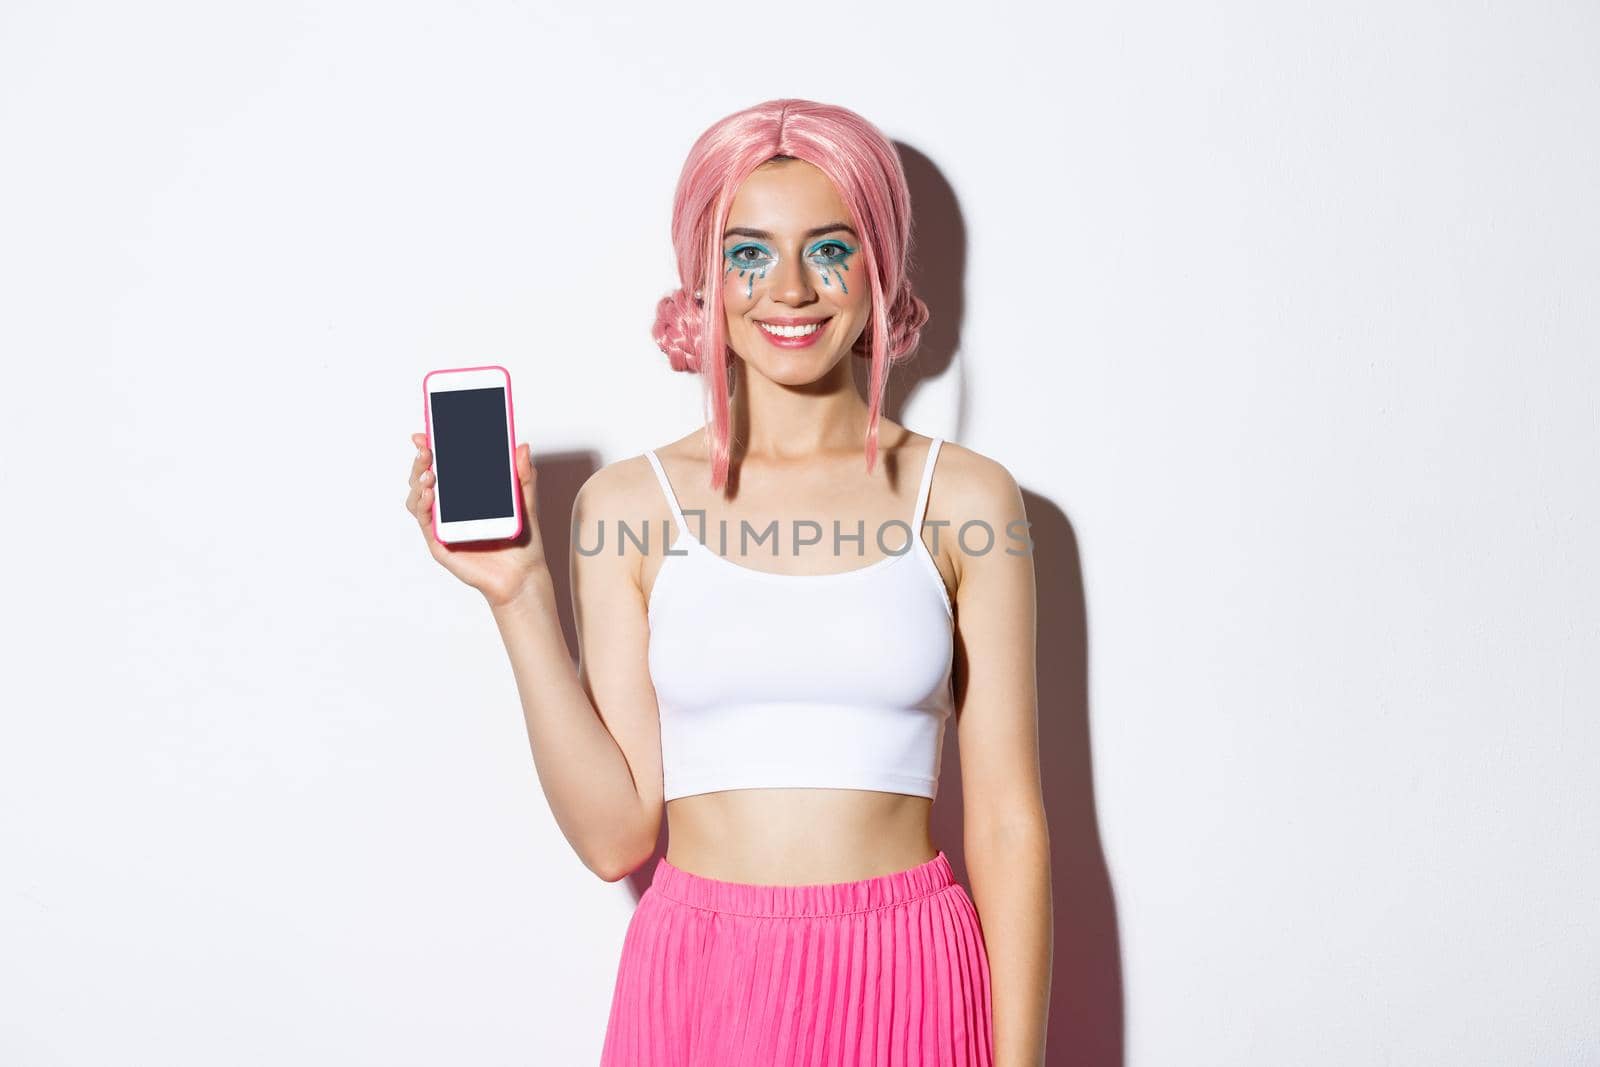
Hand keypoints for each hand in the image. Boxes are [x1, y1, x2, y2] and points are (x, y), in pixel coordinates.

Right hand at [405, 432, 548, 606]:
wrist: (523, 575)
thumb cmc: (522, 541)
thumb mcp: (525, 502)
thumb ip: (522, 476)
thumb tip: (521, 447)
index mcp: (467, 494)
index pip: (445, 466)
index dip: (433, 448)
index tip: (428, 431)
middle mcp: (451, 508)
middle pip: (426, 477)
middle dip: (422, 459)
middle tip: (426, 446)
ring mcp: (442, 525)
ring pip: (419, 496)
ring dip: (418, 480)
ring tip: (429, 471)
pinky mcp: (440, 543)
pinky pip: (425, 521)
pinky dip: (422, 505)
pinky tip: (428, 494)